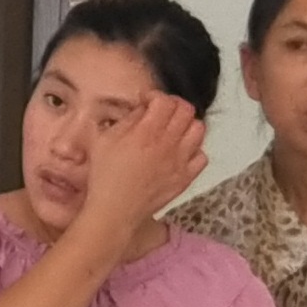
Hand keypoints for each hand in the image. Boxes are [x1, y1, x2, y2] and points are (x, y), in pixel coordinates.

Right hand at [80, 92, 211, 237]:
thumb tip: (143, 109)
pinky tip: (180, 153)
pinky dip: (194, 151)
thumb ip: (127, 120)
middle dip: (174, 105)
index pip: (165, 100)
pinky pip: (202, 156)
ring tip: (174, 130)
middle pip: (187, 110)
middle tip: (162, 112)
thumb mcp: (105, 140)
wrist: (115, 210)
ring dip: (187, 125)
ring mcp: (180, 161)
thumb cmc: (105, 175)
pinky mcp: (185, 178)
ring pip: (199, 129)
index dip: (155, 96)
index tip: (146, 102)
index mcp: (146, 132)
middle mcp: (168, 144)